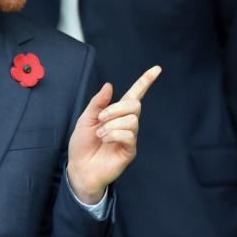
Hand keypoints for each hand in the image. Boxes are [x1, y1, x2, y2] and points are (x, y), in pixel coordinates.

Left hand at [67, 66, 161, 203]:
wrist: (79, 167)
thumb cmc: (82, 144)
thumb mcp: (85, 119)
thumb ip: (98, 103)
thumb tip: (109, 85)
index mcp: (117, 113)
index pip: (135, 94)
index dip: (145, 81)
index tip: (157, 69)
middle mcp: (127, 123)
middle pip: (135, 104)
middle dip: (116, 108)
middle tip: (100, 119)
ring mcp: (130, 137)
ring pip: (132, 120)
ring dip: (112, 124)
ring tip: (100, 134)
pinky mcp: (130, 150)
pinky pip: (129, 135)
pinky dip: (114, 134)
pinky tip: (105, 140)